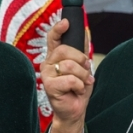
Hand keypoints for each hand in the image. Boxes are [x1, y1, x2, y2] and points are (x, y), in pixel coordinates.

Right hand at [42, 17, 93, 132]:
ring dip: (82, 75)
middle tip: (85, 71)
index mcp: (55, 57)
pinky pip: (70, 79)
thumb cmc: (77, 89)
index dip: (58, 28)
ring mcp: (46, 75)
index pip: (53, 38)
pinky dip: (79, 85)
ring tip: (82, 83)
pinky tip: (77, 90)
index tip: (66, 22)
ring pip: (69, 65)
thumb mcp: (83, 67)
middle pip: (65, 50)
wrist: (75, 110)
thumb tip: (85, 31)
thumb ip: (82, 50)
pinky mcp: (49, 86)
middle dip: (81, 60)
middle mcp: (48, 63)